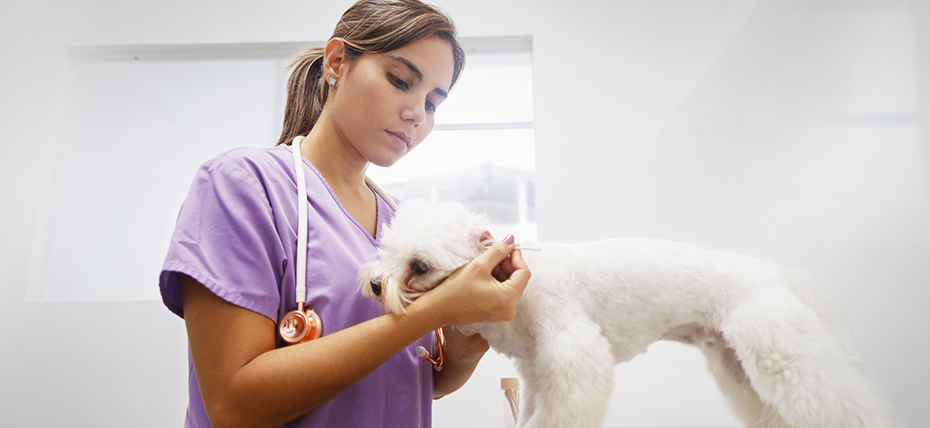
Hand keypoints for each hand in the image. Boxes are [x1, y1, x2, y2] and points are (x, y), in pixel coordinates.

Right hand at [415, 241, 530, 326]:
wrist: (438, 309)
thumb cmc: (455, 290)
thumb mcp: (479, 265)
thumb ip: (498, 251)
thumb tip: (510, 241)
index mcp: (508, 299)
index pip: (524, 273)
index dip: (517, 256)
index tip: (508, 246)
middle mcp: (509, 309)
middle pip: (518, 279)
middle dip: (508, 263)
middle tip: (495, 251)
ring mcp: (502, 312)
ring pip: (510, 285)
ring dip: (501, 271)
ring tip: (486, 261)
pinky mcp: (495, 312)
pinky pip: (503, 292)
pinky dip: (497, 280)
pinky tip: (484, 272)